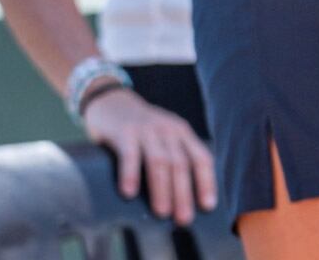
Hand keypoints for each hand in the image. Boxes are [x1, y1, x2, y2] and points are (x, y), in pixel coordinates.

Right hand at [82, 87, 215, 225]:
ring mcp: (147, 130)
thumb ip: (172, 156)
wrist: (111, 101)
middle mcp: (168, 130)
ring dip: (162, 189)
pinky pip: (129, 156)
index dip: (206, 182)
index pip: (201, 158)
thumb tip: (180, 198)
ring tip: (162, 212)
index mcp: (182, 133)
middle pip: (181, 164)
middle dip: (184, 194)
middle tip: (184, 218)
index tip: (208, 206)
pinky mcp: (125, 132)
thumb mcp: (163, 137)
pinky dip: (131, 175)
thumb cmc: (139, 128)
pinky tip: (129, 193)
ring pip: (159, 162)